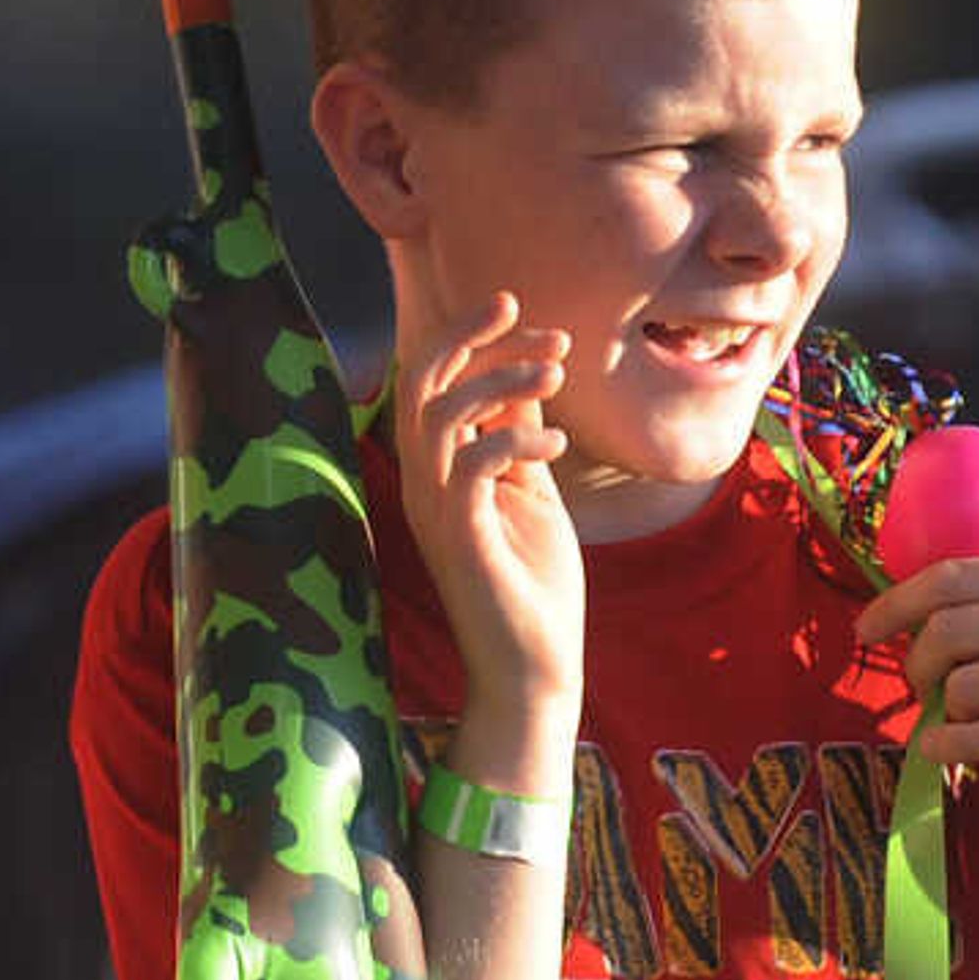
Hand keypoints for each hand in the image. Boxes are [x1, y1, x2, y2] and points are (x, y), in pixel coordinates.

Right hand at [396, 290, 583, 729]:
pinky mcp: (461, 539)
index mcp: (437, 470)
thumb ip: (518, 436)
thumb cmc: (532, 584)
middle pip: (420, 384)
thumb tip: (525, 377)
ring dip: (499, 380)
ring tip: (555, 376)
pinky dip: (515, 438)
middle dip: (472, 337)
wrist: (532, 667)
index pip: (431, 382)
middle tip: (530, 318)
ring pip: (439, 415)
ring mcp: (436, 512)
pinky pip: (470, 468)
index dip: (471, 338)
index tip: (521, 312)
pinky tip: (558, 445)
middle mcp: (424, 485)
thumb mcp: (531, 491)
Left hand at [853, 557, 978, 787]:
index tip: (866, 629)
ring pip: (959, 683)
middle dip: (916, 663)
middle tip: (922, 685)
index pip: (950, 578)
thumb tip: (940, 609)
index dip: (895, 603)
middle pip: (943, 631)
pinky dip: (951, 745)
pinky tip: (943, 749)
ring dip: (940, 707)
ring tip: (954, 717)